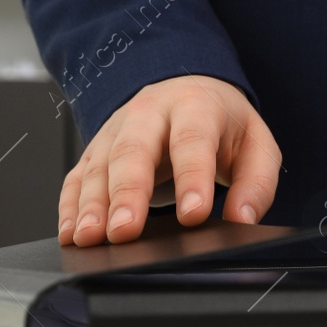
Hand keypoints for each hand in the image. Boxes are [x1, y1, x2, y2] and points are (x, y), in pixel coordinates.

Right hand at [59, 75, 280, 245]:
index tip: (192, 214)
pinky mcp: (96, 150)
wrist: (187, 88)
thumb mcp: (255, 144)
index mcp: (196, 107)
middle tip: (125, 231)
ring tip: (91, 237)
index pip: (192, 141)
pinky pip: (77, 177)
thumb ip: (256, 183)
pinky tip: (71, 232)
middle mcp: (149, 113)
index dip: (192, 178)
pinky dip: (70, 206)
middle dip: (128, 193)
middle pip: (134, 150)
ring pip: (99, 165)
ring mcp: (116, 130)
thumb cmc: (220, 122)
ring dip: (92, 204)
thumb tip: (244, 218)